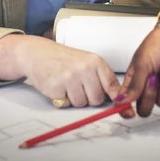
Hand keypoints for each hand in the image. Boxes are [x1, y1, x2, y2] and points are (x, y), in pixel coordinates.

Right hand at [0, 35, 120, 107]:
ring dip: (74, 99)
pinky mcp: (56, 87)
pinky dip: (62, 100)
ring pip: (81, 104)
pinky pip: (66, 104)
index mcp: (95, 61)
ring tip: (66, 84)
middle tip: (78, 86)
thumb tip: (119, 100)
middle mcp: (84, 68)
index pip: (112, 86)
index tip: (121, 107)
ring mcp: (70, 77)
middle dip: (88, 98)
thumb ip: (102, 78)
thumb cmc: (64, 59)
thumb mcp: (87, 62)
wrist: (38, 53)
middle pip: (97, 100)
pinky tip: (58, 86)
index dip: (116, 98)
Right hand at [117, 13, 159, 116]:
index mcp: (133, 82)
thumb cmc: (155, 45)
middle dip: (150, 95)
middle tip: (152, 79)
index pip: (125, 103)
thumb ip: (134, 85)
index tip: (129, 113)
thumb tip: (121, 100)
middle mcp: (146, 88)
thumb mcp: (142, 63)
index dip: (125, 110)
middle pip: (145, 108)